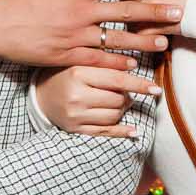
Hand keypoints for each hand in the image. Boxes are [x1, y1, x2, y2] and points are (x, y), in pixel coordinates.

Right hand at [0, 0, 184, 69]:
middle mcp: (81, 13)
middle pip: (125, 11)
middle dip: (154, 12)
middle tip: (178, 13)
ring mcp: (75, 36)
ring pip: (116, 38)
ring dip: (143, 41)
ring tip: (164, 42)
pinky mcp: (67, 55)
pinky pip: (98, 59)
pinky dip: (116, 61)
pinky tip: (133, 65)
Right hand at [35, 63, 161, 137]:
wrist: (40, 96)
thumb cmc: (64, 74)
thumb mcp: (80, 61)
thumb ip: (104, 62)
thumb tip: (134, 66)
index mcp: (77, 73)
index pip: (117, 80)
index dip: (139, 84)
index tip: (155, 88)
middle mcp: (76, 95)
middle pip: (118, 100)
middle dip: (126, 96)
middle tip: (123, 92)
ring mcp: (75, 115)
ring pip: (114, 116)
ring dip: (121, 110)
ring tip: (116, 103)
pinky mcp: (75, 129)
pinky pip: (105, 132)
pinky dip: (121, 132)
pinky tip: (132, 130)